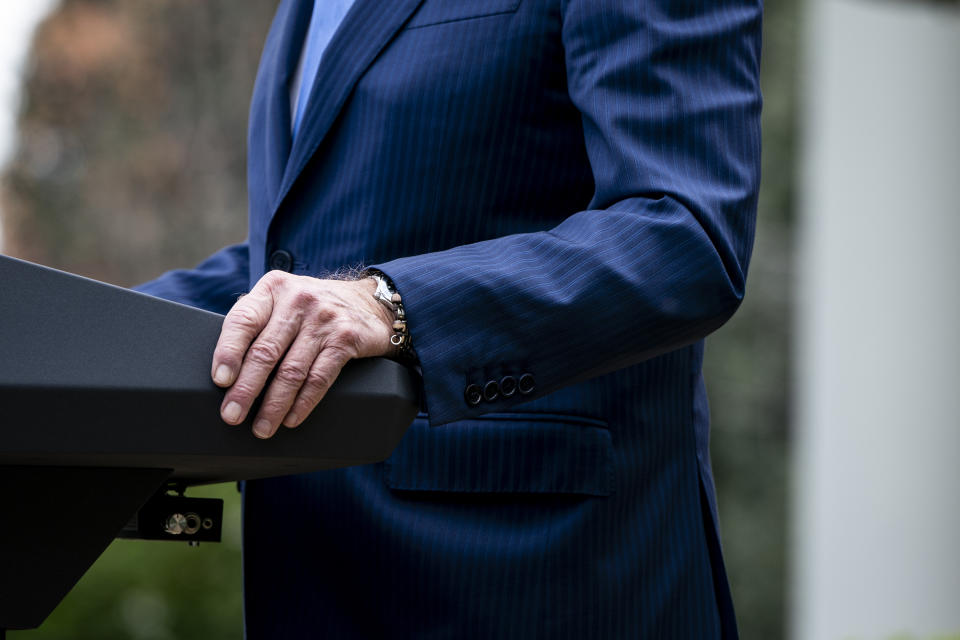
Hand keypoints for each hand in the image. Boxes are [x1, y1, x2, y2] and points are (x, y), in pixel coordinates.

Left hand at [211, 271, 394, 438]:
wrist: (368, 303)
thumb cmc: (313, 309)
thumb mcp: (283, 301)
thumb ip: (257, 323)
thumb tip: (225, 372)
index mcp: (273, 288)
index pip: (243, 320)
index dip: (228, 352)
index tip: (220, 380)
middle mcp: (298, 300)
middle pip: (266, 351)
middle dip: (246, 389)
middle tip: (232, 415)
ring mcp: (324, 319)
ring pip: (292, 370)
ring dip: (274, 405)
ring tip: (262, 427)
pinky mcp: (346, 339)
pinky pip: (319, 378)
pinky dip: (303, 403)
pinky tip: (291, 418)